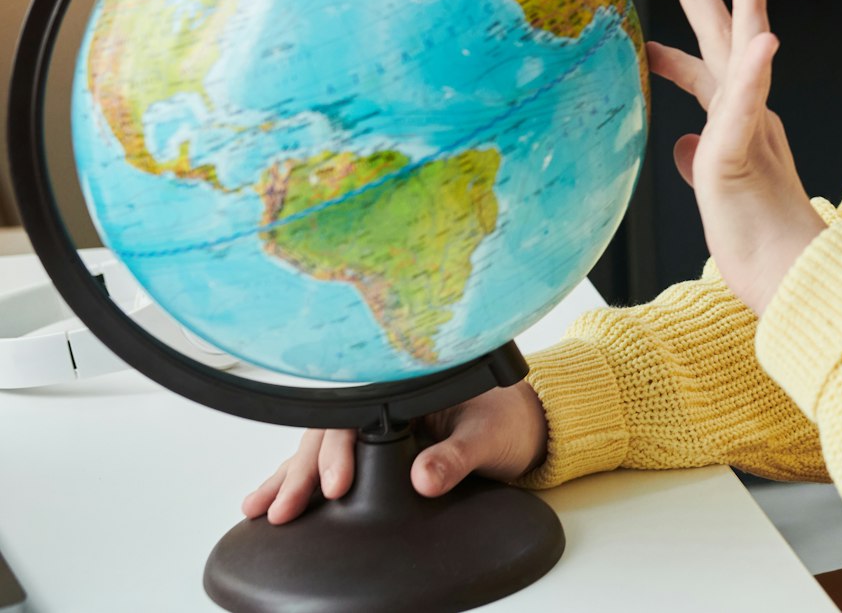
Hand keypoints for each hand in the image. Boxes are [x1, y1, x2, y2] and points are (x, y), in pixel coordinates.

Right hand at [242, 380, 548, 524]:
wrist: (528, 426)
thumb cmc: (510, 420)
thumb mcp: (490, 436)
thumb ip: (458, 455)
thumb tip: (425, 478)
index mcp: (410, 384)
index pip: (359, 413)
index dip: (340, 449)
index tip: (336, 487)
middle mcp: (387, 400)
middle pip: (332, 431)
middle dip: (305, 471)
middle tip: (286, 508)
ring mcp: (379, 423)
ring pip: (323, 445)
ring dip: (292, 476)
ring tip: (261, 507)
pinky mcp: (378, 446)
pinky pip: (333, 460)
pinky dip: (303, 479)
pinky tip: (275, 500)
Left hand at [646, 0, 825, 314]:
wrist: (799, 287)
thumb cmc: (761, 251)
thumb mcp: (717, 197)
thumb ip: (701, 162)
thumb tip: (678, 144)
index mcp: (741, 132)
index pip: (708, 78)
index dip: (678, 51)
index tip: (649, 36)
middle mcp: (749, 123)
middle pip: (726, 45)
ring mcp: (750, 137)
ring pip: (746, 62)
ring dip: (748, 11)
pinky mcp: (744, 157)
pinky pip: (746, 110)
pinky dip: (753, 73)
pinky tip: (764, 40)